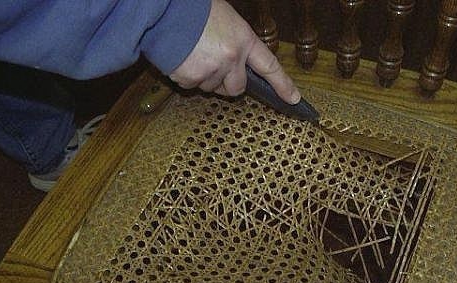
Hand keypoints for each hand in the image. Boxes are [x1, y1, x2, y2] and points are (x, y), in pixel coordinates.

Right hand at [169, 0, 300, 103]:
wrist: (163, 8)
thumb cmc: (194, 10)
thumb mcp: (226, 19)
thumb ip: (237, 43)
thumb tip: (239, 61)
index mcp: (243, 40)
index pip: (269, 66)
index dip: (283, 85)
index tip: (293, 99)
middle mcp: (231, 58)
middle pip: (237, 88)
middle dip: (228, 83)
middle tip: (215, 66)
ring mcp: (211, 70)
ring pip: (212, 88)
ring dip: (205, 77)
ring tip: (194, 53)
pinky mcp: (191, 78)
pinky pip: (192, 86)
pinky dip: (187, 76)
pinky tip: (182, 58)